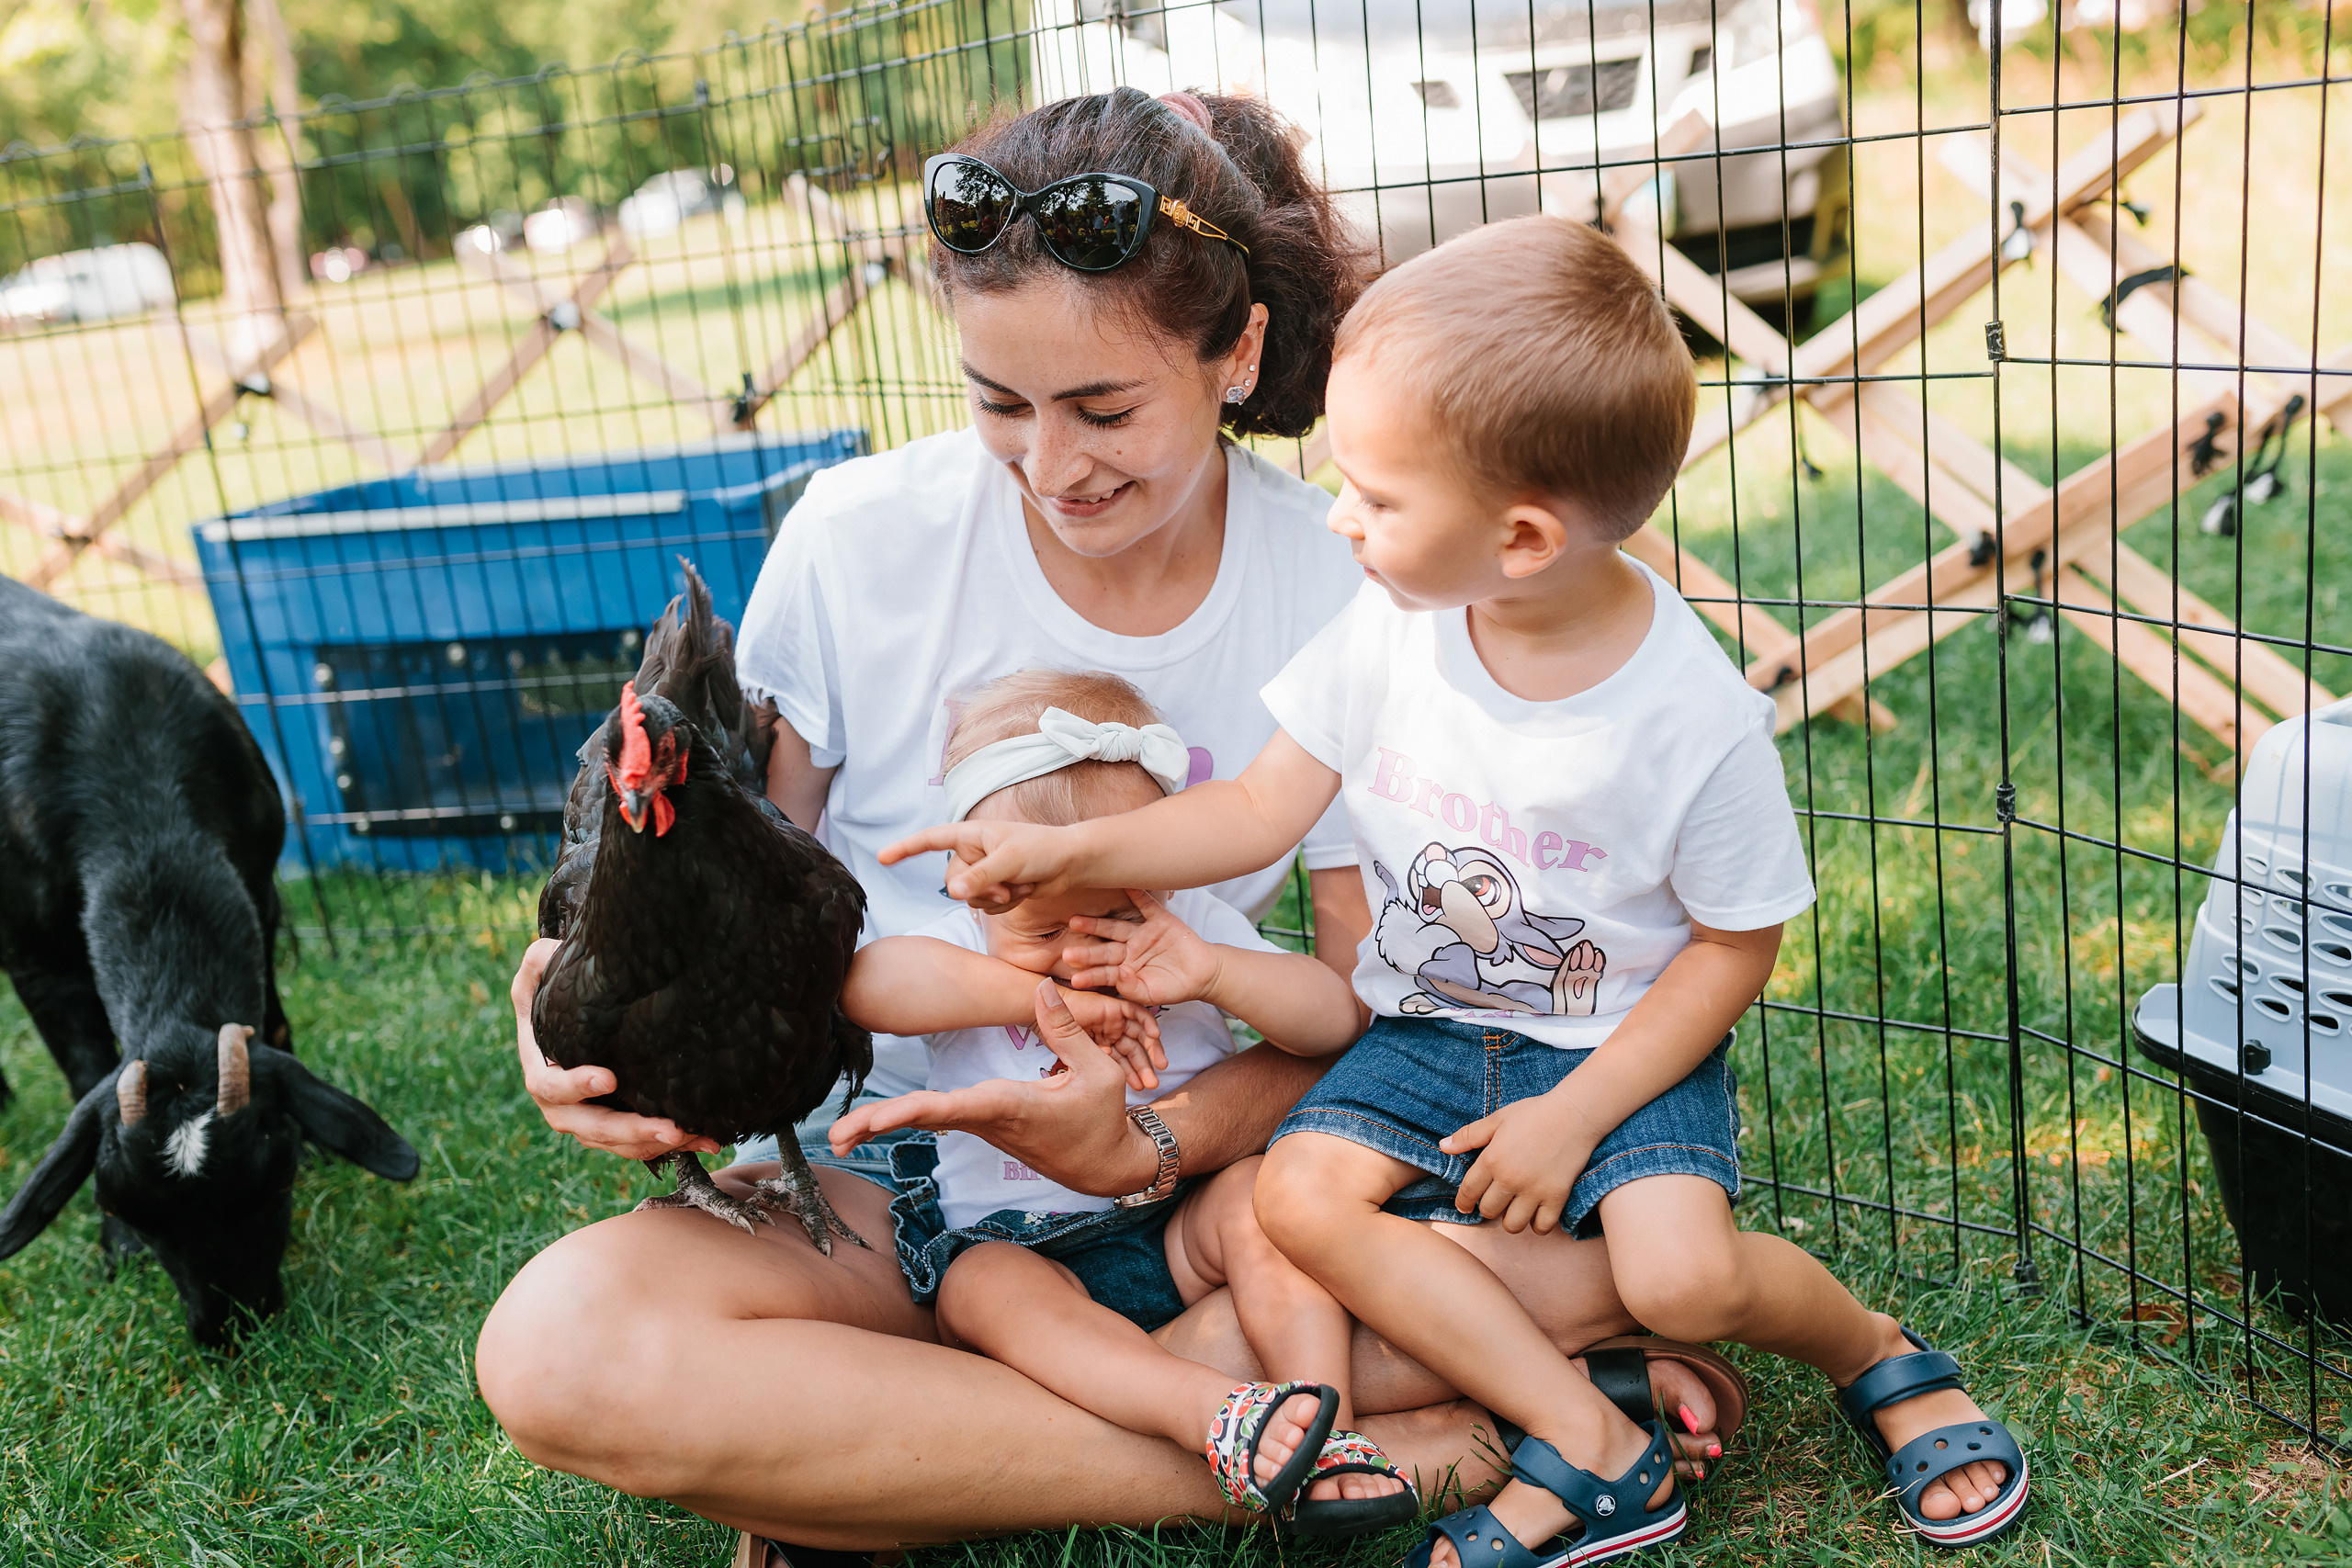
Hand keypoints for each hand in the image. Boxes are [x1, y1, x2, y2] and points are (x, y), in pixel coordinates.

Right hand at [512, 937, 721, 1161]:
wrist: (574, 1025)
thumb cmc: (553, 996)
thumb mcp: (539, 974)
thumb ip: (541, 963)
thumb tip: (552, 950)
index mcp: (541, 1071)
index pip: (552, 1086)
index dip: (576, 1085)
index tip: (609, 1078)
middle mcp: (563, 1106)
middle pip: (593, 1128)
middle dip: (632, 1130)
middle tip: (669, 1128)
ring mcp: (592, 1120)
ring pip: (622, 1143)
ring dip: (659, 1144)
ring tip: (696, 1136)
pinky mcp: (619, 1127)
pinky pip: (643, 1144)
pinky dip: (675, 1145)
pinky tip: (707, 1140)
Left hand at [829, 980, 1158, 1197]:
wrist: (1105, 1165)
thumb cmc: (1104, 1119)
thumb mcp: (1099, 1072)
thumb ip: (1067, 1029)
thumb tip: (1039, 987)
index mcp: (1010, 1107)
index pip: (953, 1108)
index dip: (912, 1111)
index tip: (877, 1119)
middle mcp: (988, 1119)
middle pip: (925, 1119)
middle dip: (879, 1125)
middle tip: (836, 1135)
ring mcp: (982, 1125)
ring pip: (925, 1121)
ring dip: (881, 1124)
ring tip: (838, 1134)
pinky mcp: (983, 1124)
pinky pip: (936, 1119)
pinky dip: (904, 1118)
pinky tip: (870, 1124)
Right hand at [878, 820, 1086, 912]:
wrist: (1071, 863)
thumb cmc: (1043, 849)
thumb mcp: (1010, 861)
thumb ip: (980, 876)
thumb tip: (952, 892)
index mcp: (971, 834)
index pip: (930, 840)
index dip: (905, 849)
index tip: (881, 858)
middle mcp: (973, 853)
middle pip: (953, 882)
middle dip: (979, 890)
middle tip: (1008, 885)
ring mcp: (984, 873)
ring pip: (970, 899)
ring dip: (997, 899)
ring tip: (1022, 883)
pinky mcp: (996, 889)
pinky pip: (987, 908)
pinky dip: (1006, 905)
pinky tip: (1025, 890)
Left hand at [1063, 889, 1223, 1008]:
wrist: (1203, 974)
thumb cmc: (1175, 987)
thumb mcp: (1152, 994)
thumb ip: (1133, 988)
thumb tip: (1120, 977)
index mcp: (1125, 968)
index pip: (1104, 972)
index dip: (1090, 975)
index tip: (1074, 979)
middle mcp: (1129, 949)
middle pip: (1104, 948)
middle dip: (1086, 951)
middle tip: (1066, 952)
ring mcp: (1142, 933)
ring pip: (1116, 927)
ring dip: (1097, 923)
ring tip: (1075, 921)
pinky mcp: (1159, 920)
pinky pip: (1146, 905)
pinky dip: (1137, 895)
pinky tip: (1123, 885)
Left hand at [1440, 1089, 1605, 1233]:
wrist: (1575, 1114)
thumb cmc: (1534, 1113)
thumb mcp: (1497, 1119)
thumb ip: (1469, 1135)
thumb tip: (1443, 1146)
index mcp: (1492, 1159)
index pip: (1468, 1192)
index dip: (1463, 1202)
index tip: (1465, 1206)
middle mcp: (1510, 1179)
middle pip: (1489, 1211)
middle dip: (1488, 1208)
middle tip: (1495, 1200)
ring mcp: (1534, 1190)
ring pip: (1512, 1225)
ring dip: (1510, 1219)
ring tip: (1514, 1208)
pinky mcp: (1556, 1197)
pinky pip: (1541, 1226)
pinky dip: (1537, 1225)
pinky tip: (1536, 1213)